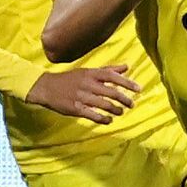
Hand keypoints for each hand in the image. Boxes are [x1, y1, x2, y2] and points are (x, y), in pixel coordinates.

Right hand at [26, 65, 142, 124]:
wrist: (47, 87)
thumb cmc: (71, 79)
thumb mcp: (88, 71)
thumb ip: (108, 70)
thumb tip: (126, 67)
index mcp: (91, 74)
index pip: (113, 77)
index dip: (127, 83)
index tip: (138, 89)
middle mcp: (87, 84)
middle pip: (111, 92)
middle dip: (124, 99)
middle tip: (131, 104)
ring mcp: (81, 97)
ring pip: (104, 105)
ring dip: (115, 110)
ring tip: (121, 112)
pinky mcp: (75, 108)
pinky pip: (92, 115)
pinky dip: (103, 119)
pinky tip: (109, 120)